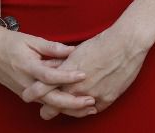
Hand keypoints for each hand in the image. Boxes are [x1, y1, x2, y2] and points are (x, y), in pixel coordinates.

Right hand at [0, 28, 95, 116]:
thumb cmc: (12, 42)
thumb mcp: (31, 40)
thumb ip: (52, 47)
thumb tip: (73, 49)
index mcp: (28, 67)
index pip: (49, 76)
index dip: (67, 77)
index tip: (83, 75)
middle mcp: (26, 83)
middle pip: (50, 98)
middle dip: (72, 102)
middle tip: (91, 100)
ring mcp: (25, 91)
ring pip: (49, 105)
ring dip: (69, 108)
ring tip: (88, 108)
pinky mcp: (26, 95)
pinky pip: (44, 103)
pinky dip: (59, 107)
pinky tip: (75, 107)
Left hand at [32, 22, 150, 119]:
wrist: (126, 43)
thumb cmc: (102, 43)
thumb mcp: (76, 53)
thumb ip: (64, 64)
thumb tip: (55, 69)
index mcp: (65, 73)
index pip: (40, 90)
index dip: (32, 94)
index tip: (28, 95)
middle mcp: (75, 87)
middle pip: (54, 107)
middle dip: (48, 110)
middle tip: (46, 111)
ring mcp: (91, 95)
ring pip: (73, 111)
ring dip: (70, 109)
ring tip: (68, 107)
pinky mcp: (106, 99)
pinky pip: (92, 110)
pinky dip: (89, 108)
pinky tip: (88, 104)